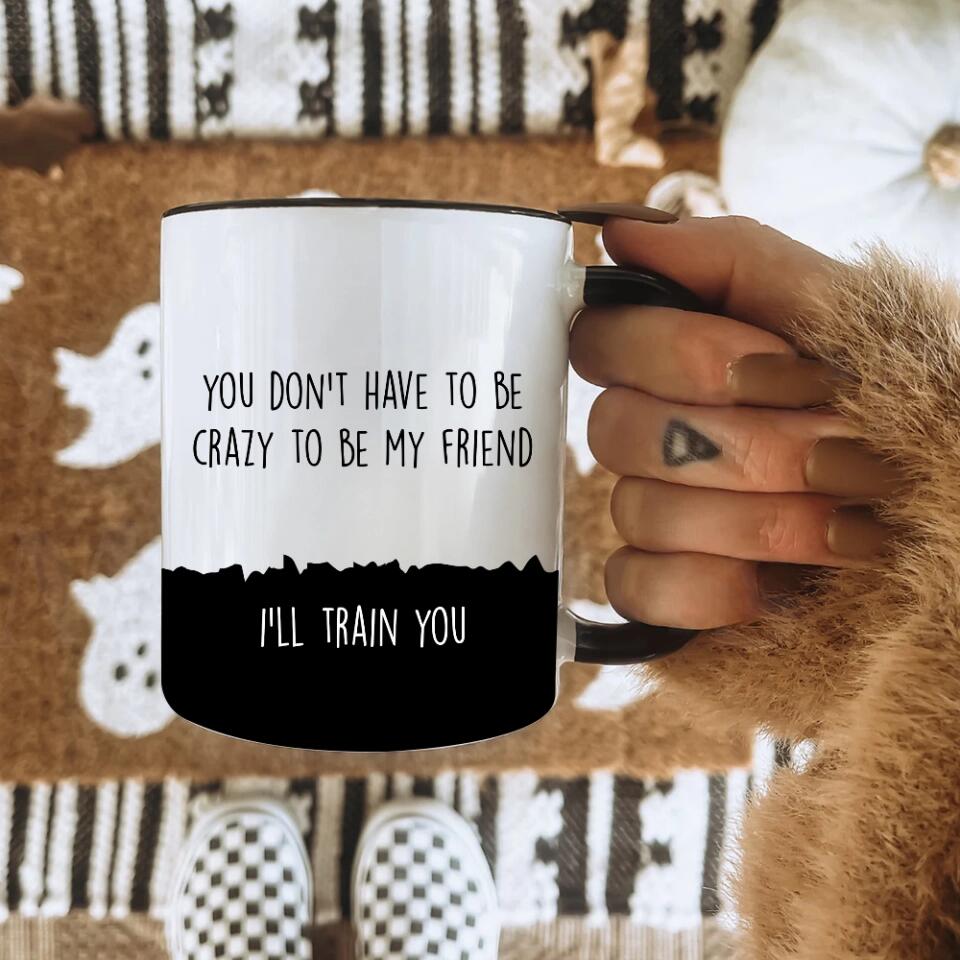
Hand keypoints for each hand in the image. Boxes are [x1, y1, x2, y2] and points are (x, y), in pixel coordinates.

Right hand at [568, 213, 901, 629]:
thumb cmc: (918, 408)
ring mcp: (656, 515)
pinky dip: (709, 587)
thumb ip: (735, 260)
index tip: (772, 365)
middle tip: (843, 454)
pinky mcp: (662, 589)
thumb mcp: (848, 315)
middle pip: (615, 428)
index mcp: (687, 361)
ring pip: (636, 509)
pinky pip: (635, 586)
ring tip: (850, 528)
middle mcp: (659, 435)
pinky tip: (775, 586)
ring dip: (757, 520)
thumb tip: (619, 230)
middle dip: (746, 446)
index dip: (677, 355)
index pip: (603, 339)